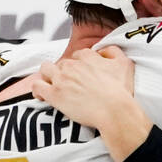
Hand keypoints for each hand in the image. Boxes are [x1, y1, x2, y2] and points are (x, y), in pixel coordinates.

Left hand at [33, 47, 150, 161]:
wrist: (114, 111)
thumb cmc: (120, 91)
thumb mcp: (125, 63)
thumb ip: (113, 51)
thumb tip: (103, 50)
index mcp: (87, 57)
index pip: (77, 55)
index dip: (79, 65)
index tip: (83, 75)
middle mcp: (72, 66)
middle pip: (61, 63)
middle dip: (64, 72)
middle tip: (71, 84)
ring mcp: (61, 79)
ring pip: (45, 70)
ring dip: (48, 76)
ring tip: (54, 86)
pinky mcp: (54, 95)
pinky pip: (37, 87)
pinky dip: (38, 90)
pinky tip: (43, 96)